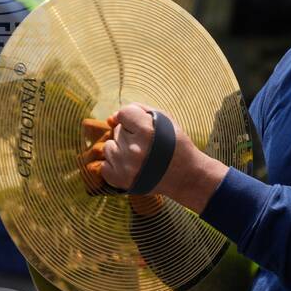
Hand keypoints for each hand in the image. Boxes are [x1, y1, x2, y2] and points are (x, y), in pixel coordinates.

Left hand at [99, 103, 227, 212]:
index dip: (133, 118)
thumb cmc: (175, 144)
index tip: (144, 127)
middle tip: (148, 144)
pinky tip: (131, 166)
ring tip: (140, 155)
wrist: (186, 176)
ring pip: (108, 146)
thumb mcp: (165, 119)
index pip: (123, 113)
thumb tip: (111, 118)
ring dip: (121, 149)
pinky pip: (105, 165)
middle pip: (117, 130)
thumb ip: (137, 110)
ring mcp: (126, 166)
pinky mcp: (120, 180)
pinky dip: (115, 165)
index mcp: (147, 131)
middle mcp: (134, 149)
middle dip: (130, 134)